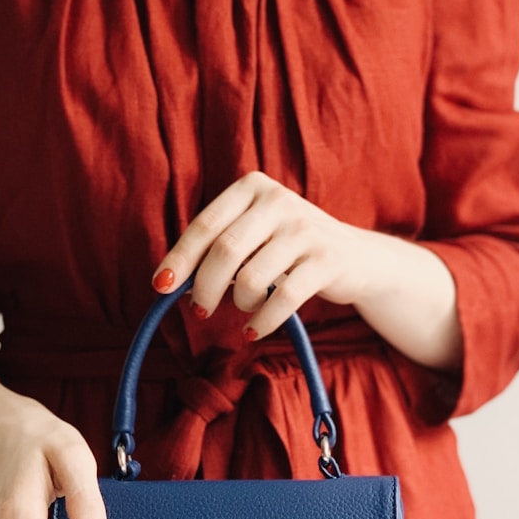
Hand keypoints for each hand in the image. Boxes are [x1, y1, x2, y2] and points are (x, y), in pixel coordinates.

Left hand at [150, 171, 370, 339]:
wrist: (357, 257)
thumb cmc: (290, 249)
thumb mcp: (255, 233)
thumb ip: (219, 246)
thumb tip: (170, 281)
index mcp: (252, 187)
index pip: (205, 226)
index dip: (179, 259)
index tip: (161, 288)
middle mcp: (278, 201)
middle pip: (224, 252)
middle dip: (205, 288)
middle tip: (201, 310)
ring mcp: (305, 230)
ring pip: (251, 278)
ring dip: (240, 304)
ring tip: (244, 310)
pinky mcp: (326, 260)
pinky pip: (283, 299)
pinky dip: (262, 321)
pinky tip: (253, 330)